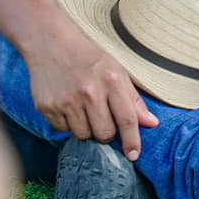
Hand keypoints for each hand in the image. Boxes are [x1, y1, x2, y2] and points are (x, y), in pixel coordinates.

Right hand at [26, 23, 158, 159]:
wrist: (50, 43)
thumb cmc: (89, 58)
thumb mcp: (117, 72)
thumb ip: (134, 100)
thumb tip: (152, 123)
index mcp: (112, 81)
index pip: (127, 119)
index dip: (133, 141)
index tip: (134, 155)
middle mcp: (89, 92)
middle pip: (104, 133)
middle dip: (107, 134)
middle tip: (103, 122)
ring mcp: (66, 101)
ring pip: (83, 135)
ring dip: (86, 130)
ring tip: (84, 110)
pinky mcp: (47, 106)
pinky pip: (62, 130)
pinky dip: (68, 124)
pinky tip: (67, 106)